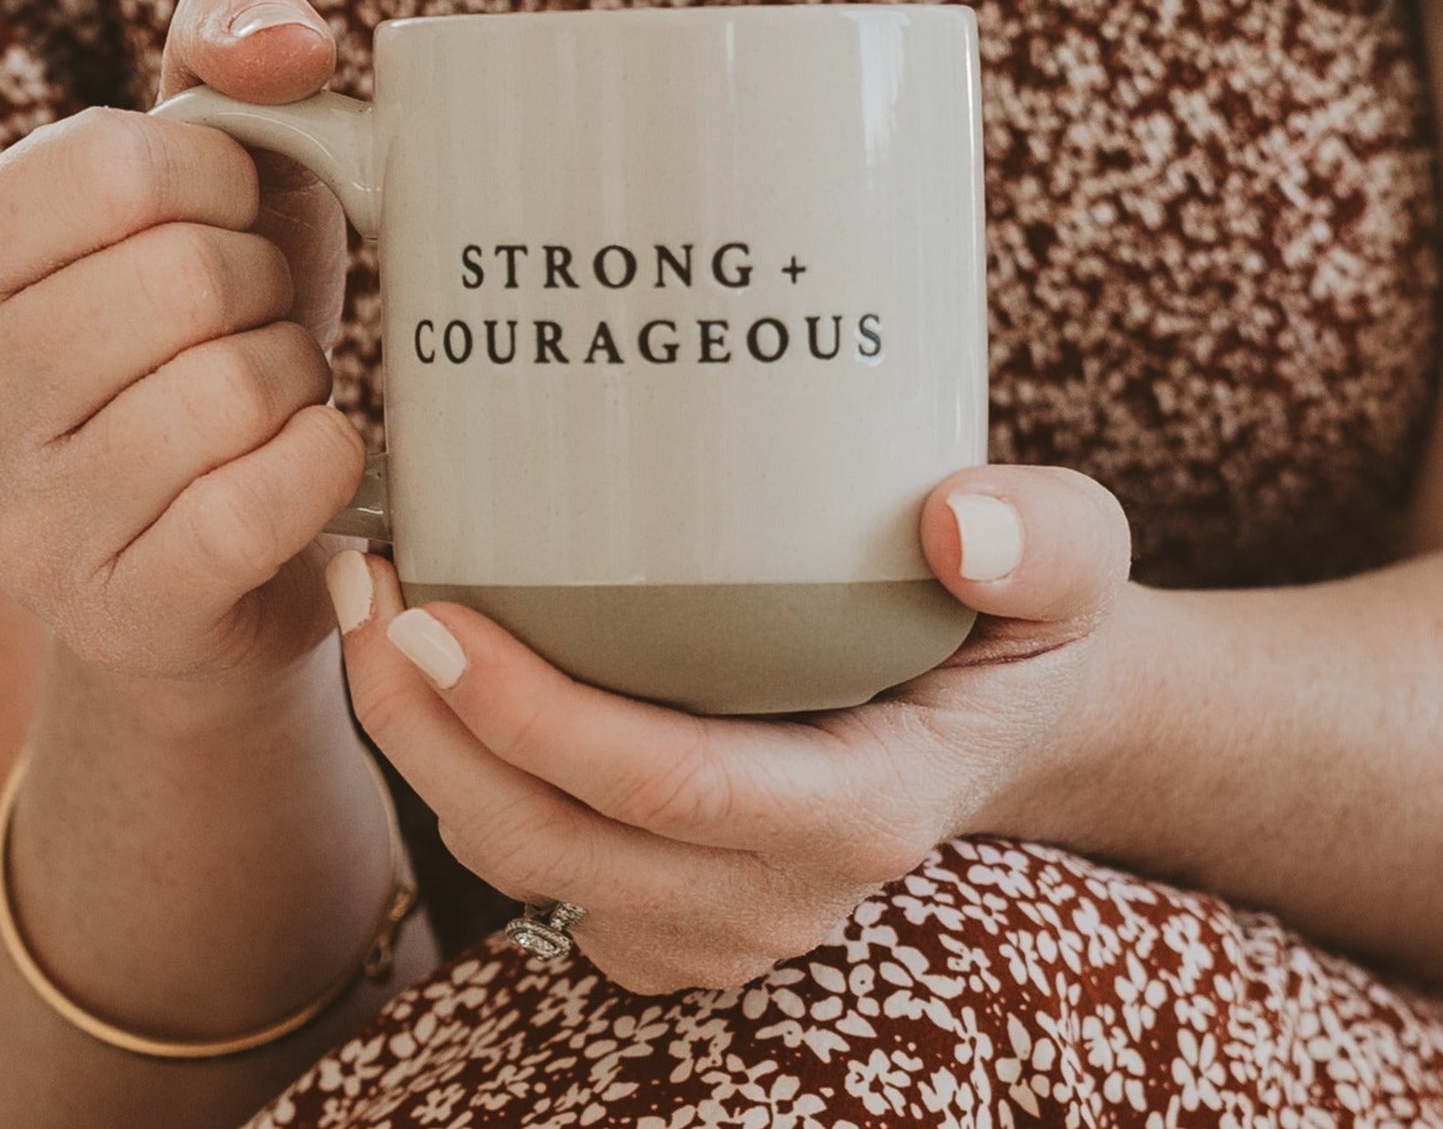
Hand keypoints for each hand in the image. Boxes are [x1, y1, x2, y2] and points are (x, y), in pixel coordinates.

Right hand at [0, 0, 363, 687]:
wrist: (213, 543)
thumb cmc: (210, 328)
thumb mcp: (204, 172)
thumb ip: (226, 44)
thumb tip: (289, 50)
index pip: (124, 166)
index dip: (225, 189)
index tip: (226, 230)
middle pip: (191, 278)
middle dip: (266, 294)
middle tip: (250, 330)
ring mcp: (20, 523)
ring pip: (239, 387)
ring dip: (296, 381)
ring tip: (264, 401)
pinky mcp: (118, 609)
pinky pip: (268, 497)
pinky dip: (325, 464)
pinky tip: (304, 467)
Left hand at [332, 464, 1131, 993]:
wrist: (1015, 720)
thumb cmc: (1026, 629)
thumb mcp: (1076, 562)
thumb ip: (1042, 539)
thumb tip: (956, 523)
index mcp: (863, 812)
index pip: (669, 789)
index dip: (533, 714)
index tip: (433, 608)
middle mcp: (778, 894)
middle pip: (555, 842)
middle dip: (427, 726)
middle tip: (367, 583)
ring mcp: (719, 919)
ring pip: (523, 865)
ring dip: (423, 750)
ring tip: (373, 608)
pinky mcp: (675, 907)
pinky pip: (536, 863)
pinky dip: (464, 774)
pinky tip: (434, 668)